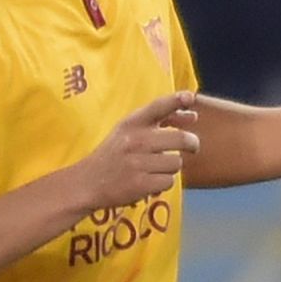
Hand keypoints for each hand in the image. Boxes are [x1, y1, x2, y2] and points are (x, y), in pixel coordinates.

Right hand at [73, 91, 199, 206]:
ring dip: (171, 167)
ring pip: (177, 162)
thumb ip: (158, 122)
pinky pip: (169, 181)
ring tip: (154, 168)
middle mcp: (135, 140)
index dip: (176, 100)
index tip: (190, 97)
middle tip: (192, 147)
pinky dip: (163, 183)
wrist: (87, 182)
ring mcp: (137, 163)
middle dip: (192, 143)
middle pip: (181, 138)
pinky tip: (149, 181)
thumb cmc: (114, 154)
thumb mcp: (128, 131)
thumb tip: (193, 116)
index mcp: (132, 123)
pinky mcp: (140, 184)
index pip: (158, 107)